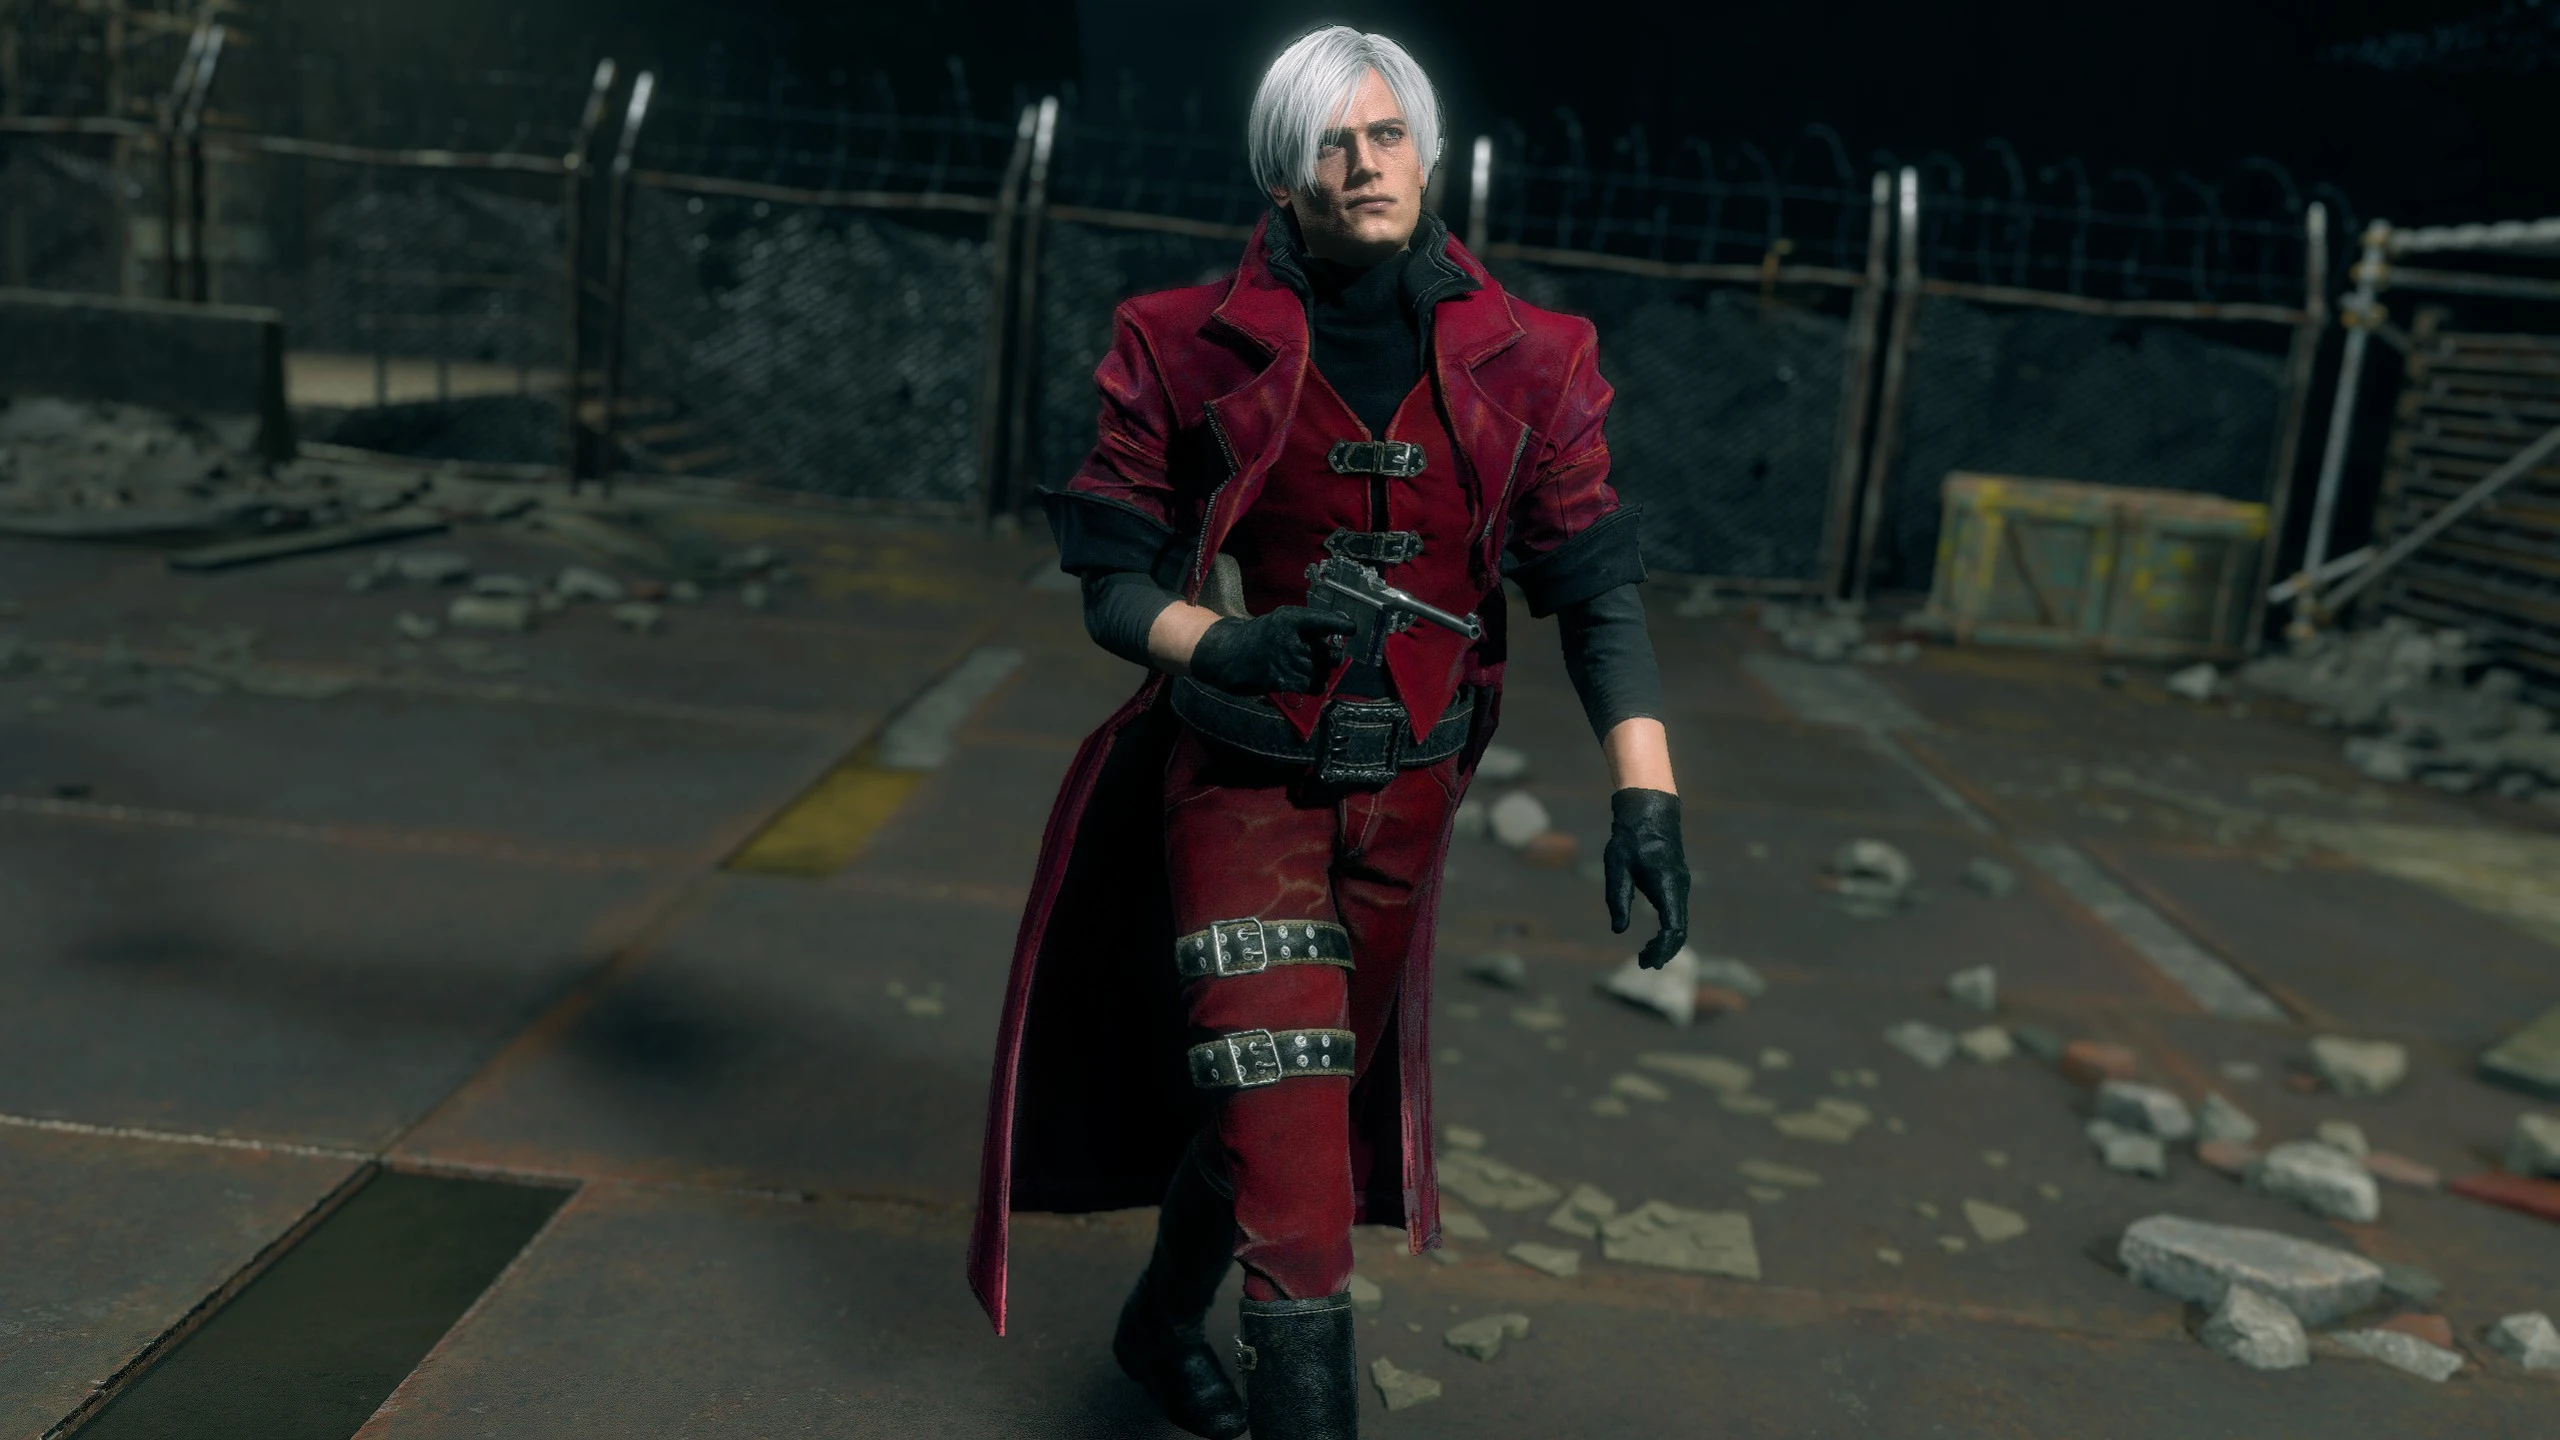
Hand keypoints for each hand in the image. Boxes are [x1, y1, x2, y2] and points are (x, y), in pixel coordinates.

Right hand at [1185, 606, 1356, 694]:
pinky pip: (1311, 686)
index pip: (1323, 620)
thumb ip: (1310, 621)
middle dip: (1331, 657)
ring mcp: (1284, 662)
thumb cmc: (1262, 635)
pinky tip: (1309, 681)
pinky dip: (1315, 685)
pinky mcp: (1280, 681)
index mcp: (1289, 619)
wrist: (1231, 654)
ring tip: (1312, 668)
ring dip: (1322, 673)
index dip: (1340, 624)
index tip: (1352, 629)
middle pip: (1327, 653)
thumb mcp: (1283, 619)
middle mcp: (1288, 639)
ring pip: (1321, 672)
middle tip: (1327, 656)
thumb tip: (1342, 623)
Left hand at [1604, 786, 1689, 968]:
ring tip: (1648, 956)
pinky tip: (1655, 936)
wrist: (1649, 809)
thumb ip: (1618, 899)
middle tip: (1645, 965)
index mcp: (1667, 885)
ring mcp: (1680, 883)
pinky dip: (1669, 929)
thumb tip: (1619, 929)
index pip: (1672, 929)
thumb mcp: (1617, 867)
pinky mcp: (1676, 880)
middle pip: (1680, 930)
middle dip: (1665, 951)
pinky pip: (1677, 911)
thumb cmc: (1631, 837)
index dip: (1661, 949)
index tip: (1645, 962)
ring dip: (1667, 941)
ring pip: (1681, 921)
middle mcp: (1679, 887)